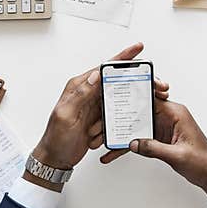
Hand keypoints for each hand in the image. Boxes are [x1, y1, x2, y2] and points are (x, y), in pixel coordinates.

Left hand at [30, 43, 169, 190]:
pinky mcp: (99, 119)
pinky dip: (114, 125)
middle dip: (131, 83)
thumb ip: (81, 94)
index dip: (122, 58)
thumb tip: (95, 75)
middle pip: (115, 81)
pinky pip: (113, 117)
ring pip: (117, 100)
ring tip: (116, 119)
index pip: (103, 68)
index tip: (137, 48)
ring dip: (121, 110)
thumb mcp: (66, 115)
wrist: (55, 159)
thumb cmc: (55, 138)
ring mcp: (94, 106)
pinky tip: (108, 133)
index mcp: (78, 87)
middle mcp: (88, 93)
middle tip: (151, 84)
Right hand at [101, 101, 206, 203]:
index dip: (133, 96)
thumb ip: (154, 148)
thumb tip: (134, 143)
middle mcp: (168, 117)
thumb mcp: (177, 155)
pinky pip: (140, 139)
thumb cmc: (203, 161)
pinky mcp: (159, 138)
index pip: (151, 98)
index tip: (117, 96)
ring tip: (103, 139)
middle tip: (102, 120)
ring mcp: (163, 127)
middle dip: (121, 116)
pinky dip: (129, 145)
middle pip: (139, 110)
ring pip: (136, 125)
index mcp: (176, 113)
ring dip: (121, 133)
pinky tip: (114, 153)